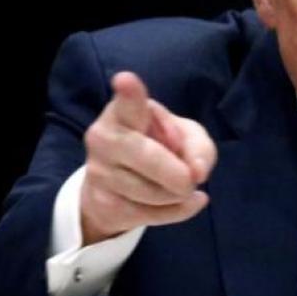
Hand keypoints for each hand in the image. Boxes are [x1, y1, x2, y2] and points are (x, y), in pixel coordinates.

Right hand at [79, 71, 216, 244]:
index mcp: (124, 111)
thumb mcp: (185, 136)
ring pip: (153, 192)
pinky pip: (152, 215)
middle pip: (148, 157)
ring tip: (179, 185)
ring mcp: (99, 172)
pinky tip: (183, 201)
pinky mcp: (102, 204)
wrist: (118, 183)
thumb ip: (198, 147)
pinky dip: (178, 211)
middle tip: (191, 179)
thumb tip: (197, 173)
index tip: (126, 80)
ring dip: (179, 194)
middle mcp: (104, 137)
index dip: (129, 93)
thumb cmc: (158, 145)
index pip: (128, 102)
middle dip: (177, 173)